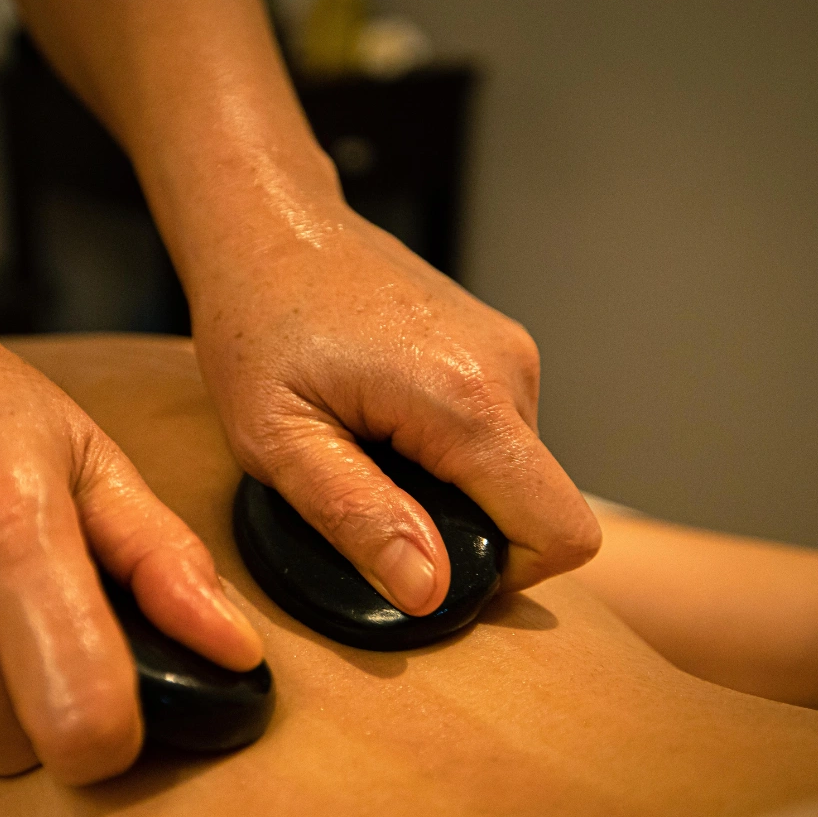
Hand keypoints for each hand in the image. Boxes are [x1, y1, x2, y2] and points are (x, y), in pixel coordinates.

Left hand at [190, 205, 600, 612]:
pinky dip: (449, 454)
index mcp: (464, 399)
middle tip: (370, 501)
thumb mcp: (278, 441)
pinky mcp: (495, 346)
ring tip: (368, 452)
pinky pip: (498, 434)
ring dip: (452, 490)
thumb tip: (428, 589)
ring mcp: (507, 351)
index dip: (509, 579)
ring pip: (515, 473)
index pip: (560, 531)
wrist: (268, 226)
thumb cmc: (257, 322)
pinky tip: (384, 425)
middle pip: (538, 506)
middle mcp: (508, 369)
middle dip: (465, 532)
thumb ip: (356, 518)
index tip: (432, 572)